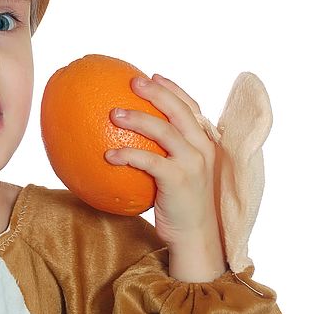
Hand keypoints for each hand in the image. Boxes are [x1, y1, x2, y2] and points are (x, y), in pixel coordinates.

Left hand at [104, 74, 225, 280]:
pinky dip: (128, 154)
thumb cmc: (180, 207)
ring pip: (165, 131)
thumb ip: (165, 156)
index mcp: (206, 144)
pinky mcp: (179, 180)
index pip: (192, 108)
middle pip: (180, 111)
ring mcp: (193, 164)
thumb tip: (128, 140)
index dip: (173, 89)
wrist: (196, 238)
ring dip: (138, 118)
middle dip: (156, 92)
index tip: (153, 75)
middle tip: (132, 82)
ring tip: (113, 113)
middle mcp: (203, 149)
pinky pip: (149, 161)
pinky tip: (108, 155)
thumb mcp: (179, 176)